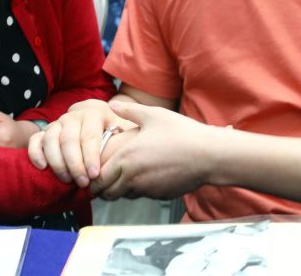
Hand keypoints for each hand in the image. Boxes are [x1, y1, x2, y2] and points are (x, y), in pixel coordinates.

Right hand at [28, 98, 136, 187]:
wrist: (106, 132)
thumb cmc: (119, 137)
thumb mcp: (128, 132)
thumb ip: (131, 136)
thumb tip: (130, 148)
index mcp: (95, 111)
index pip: (89, 134)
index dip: (91, 156)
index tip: (95, 175)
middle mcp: (74, 114)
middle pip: (69, 139)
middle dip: (75, 164)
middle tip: (82, 182)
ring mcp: (58, 123)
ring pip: (51, 139)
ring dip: (57, 162)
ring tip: (67, 180)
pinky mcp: (45, 133)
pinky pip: (36, 140)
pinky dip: (36, 153)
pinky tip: (43, 167)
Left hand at [91, 100, 212, 200]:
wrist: (209, 155)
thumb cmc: (181, 132)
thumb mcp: (153, 115)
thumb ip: (129, 110)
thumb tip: (112, 104)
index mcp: (127, 158)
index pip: (98, 179)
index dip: (91, 178)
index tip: (91, 172)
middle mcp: (133, 177)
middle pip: (107, 193)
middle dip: (101, 188)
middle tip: (102, 178)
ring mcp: (148, 189)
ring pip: (124, 196)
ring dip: (119, 189)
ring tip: (123, 174)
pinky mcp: (160, 195)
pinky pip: (142, 195)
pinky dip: (138, 189)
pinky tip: (145, 174)